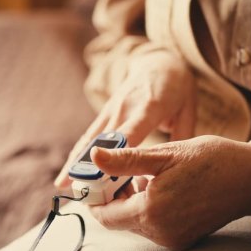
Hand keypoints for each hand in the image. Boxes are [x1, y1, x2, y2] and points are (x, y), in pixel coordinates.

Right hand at [54, 51, 195, 188]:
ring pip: (90, 139)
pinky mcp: (104, 114)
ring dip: (75, 163)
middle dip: (91, 166)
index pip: (132, 131)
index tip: (105, 169)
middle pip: (104, 140)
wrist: (158, 61)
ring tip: (62, 185)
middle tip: (80, 190)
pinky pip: (88, 137)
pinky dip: (76, 156)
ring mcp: (111, 110)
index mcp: (150, 106)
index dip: (117, 149)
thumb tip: (177, 168)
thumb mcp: (188, 109)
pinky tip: (66, 174)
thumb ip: (182, 138)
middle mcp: (125, 108)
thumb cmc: (177, 87)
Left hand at [88, 136, 250, 250]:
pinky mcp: (183, 239)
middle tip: (124, 169)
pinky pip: (153, 225)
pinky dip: (149, 207)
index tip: (96, 177)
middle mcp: (160, 232)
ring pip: (135, 221)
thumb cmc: (212, 160)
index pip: (105, 215)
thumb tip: (93, 157)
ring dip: (133, 200)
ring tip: (150, 174)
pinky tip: (164, 185)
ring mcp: (173, 239)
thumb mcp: (165, 154)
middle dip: (115, 196)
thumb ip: (126, 160)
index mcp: (152, 211)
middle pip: (119, 220)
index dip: (95, 197)